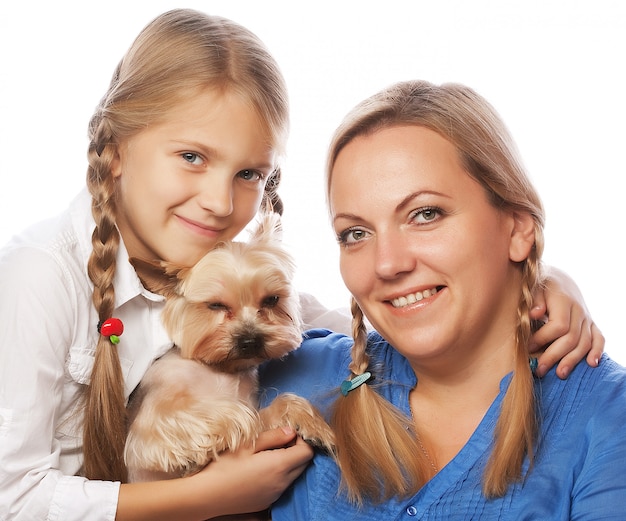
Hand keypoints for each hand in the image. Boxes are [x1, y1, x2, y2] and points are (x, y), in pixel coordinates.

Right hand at [197, 426, 312, 517]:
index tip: (289, 433)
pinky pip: (282, 486)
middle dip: (297, 450)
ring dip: (288, 463)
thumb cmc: (224, 466)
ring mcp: (275, 495)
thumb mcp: (247, 445)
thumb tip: (291, 431)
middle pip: (303, 464)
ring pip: (293, 476)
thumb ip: (273, 437)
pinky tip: (261, 470)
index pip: (307, 452)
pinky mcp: (267, 502)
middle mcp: (282, 483)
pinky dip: (279, 476)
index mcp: (279, 465)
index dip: (302, 440)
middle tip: (280, 441)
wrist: (207, 496)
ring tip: (268, 454)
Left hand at [529, 266, 603, 378]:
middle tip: (539, 369)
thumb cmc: (540, 284)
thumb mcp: (534, 286)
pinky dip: (597, 351)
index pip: (558, 325)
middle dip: (554, 355)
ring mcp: (587, 317)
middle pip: (571, 338)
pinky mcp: (591, 323)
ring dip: (572, 360)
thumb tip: (534, 313)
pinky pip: (599, 338)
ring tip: (559, 374)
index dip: (543, 338)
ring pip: (585, 342)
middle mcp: (579, 310)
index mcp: (564, 300)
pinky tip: (591, 364)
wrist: (557, 278)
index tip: (527, 346)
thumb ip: (534, 299)